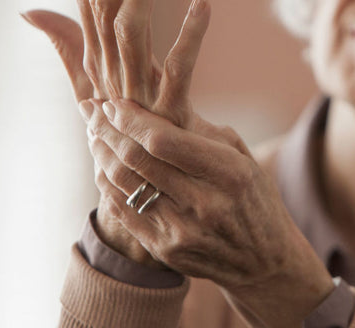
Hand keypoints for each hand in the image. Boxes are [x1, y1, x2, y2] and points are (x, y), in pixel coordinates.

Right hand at [22, 0, 207, 126]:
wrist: (148, 198)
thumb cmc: (125, 136)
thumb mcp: (93, 87)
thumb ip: (66, 45)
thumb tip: (30, 9)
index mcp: (92, 61)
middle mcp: (106, 75)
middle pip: (101, 3)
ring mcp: (134, 97)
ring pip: (129, 28)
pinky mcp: (168, 117)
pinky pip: (177, 72)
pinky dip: (189, 36)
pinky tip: (203, 2)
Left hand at [83, 99, 335, 326]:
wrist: (263, 261)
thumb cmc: (251, 196)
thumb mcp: (240, 156)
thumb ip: (200, 130)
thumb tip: (156, 92)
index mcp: (229, 173)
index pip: (162, 140)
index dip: (130, 119)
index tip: (112, 104)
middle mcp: (205, 203)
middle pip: (137, 159)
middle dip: (106, 129)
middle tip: (91, 110)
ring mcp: (183, 230)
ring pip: (123, 184)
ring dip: (101, 154)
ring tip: (94, 135)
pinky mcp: (166, 249)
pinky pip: (123, 210)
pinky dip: (107, 183)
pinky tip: (103, 166)